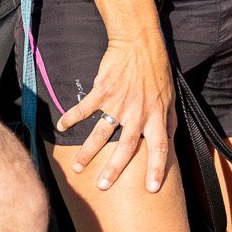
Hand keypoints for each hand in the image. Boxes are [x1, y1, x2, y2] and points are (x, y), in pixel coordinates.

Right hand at [55, 33, 176, 192]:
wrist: (139, 42)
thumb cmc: (157, 69)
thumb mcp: (170, 96)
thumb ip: (168, 121)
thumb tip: (170, 142)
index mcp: (156, 115)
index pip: (159, 147)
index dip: (156, 168)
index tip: (151, 189)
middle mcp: (137, 113)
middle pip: (126, 147)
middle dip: (114, 169)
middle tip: (103, 186)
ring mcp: (118, 102)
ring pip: (101, 132)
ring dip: (88, 151)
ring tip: (77, 167)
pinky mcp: (103, 90)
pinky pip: (85, 108)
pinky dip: (71, 117)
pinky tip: (61, 125)